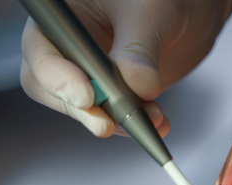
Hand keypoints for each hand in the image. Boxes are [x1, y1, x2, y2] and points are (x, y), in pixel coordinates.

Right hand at [20, 0, 231, 136]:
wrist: (191, 13)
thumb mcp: (153, 13)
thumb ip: (140, 48)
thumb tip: (137, 86)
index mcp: (65, 16)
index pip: (40, 49)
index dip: (57, 76)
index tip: (87, 96)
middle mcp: (69, 46)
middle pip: (51, 87)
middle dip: (82, 110)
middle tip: (108, 124)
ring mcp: (89, 73)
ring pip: (85, 108)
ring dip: (116, 121)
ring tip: (153, 119)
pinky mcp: (112, 94)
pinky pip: (114, 116)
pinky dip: (135, 125)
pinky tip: (159, 124)